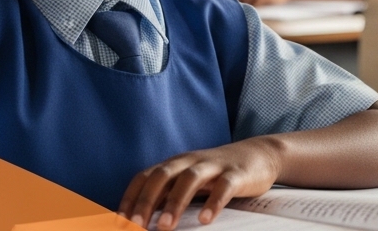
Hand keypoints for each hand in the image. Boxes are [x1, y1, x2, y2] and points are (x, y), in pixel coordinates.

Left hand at [120, 140, 281, 229]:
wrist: (258, 154)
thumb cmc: (217, 174)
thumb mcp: (189, 180)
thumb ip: (168, 194)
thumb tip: (141, 218)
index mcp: (175, 164)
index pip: (145, 176)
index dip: (131, 197)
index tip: (119, 221)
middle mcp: (190, 161)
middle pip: (162, 175)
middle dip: (147, 201)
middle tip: (136, 225)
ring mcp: (213, 166)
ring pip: (190, 179)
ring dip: (175, 203)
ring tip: (165, 227)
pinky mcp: (236, 174)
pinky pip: (223, 187)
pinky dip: (214, 203)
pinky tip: (206, 220)